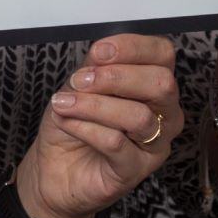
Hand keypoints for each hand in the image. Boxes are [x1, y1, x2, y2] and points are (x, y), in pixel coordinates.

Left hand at [15, 34, 180, 217]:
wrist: (53, 168)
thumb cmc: (72, 123)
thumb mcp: (78, 86)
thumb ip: (94, 67)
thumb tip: (101, 51)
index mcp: (151, 84)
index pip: (163, 54)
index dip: (133, 47)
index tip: (99, 50)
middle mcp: (163, 114)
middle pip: (161, 83)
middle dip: (116, 77)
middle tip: (80, 81)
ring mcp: (154, 144)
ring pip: (139, 116)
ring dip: (94, 105)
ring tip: (64, 104)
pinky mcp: (135, 170)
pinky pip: (116, 143)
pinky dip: (85, 128)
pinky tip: (66, 122)